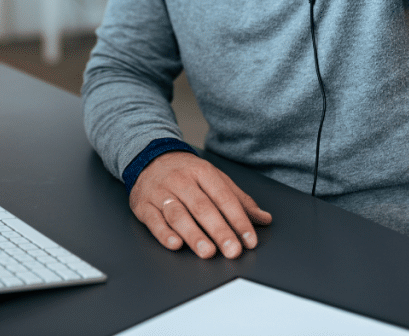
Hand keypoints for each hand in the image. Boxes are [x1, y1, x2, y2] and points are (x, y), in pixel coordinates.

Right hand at [129, 151, 271, 258]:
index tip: (249, 240)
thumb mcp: (214, 178)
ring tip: (207, 251)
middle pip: (202, 207)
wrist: (148, 158)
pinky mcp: (143, 205)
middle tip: (232, 250)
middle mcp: (181, 181)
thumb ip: (239, 200)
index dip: (238, 219)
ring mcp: (161, 193)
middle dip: (219, 230)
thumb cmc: (186, 173)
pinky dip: (164, 233)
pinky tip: (175, 244)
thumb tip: (264, 218)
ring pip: (178, 214)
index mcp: (202, 172)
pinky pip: (153, 220)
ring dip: (193, 234)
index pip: (223, 197)